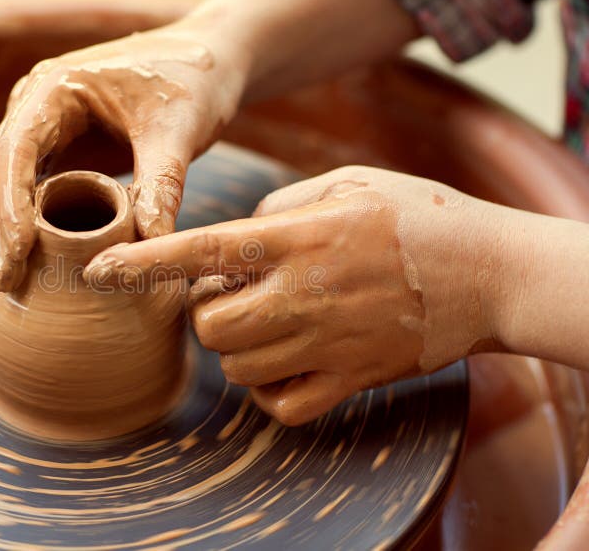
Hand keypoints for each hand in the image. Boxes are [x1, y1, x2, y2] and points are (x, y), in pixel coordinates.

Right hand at [0, 24, 247, 289]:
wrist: (208, 58)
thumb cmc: (194, 80)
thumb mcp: (180, 131)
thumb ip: (161, 186)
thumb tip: (147, 251)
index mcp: (55, 89)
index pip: (15, 152)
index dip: (7, 208)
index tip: (11, 258)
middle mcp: (37, 107)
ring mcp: (42, 129)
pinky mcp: (59, 150)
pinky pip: (11, 181)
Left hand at [84, 166, 511, 424]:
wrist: (489, 273)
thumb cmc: (417, 216)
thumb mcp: (347, 183)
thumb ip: (282, 207)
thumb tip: (239, 233)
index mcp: (296, 238)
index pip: (199, 251)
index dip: (142, 263)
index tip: (100, 274)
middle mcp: (301, 294)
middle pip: (207, 326)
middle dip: (205, 313)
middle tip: (234, 294)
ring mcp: (325, 343)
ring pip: (237, 367)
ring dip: (236, 347)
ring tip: (267, 320)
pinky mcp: (349, 380)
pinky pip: (279, 405)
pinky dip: (268, 389)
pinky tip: (285, 361)